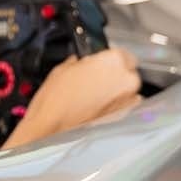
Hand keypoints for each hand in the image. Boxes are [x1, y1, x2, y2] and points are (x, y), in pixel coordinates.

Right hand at [2, 47, 141, 149]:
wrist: (52, 128)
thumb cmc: (56, 97)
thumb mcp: (64, 68)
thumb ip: (82, 62)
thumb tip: (84, 63)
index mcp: (114, 61)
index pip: (123, 53)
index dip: (111, 58)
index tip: (101, 62)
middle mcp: (127, 79)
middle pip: (129, 70)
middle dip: (116, 73)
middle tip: (97, 77)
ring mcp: (129, 100)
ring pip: (128, 88)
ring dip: (117, 88)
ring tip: (97, 93)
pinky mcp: (125, 116)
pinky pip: (127, 104)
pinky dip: (118, 103)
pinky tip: (102, 105)